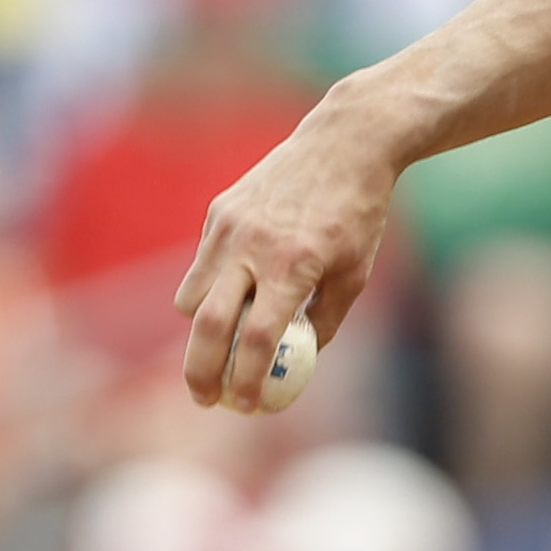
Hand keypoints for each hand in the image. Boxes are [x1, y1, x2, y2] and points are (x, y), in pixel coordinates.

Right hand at [173, 102, 395, 411]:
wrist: (343, 144)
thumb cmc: (358, 216)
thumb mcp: (355, 275)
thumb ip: (323, 321)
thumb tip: (295, 364)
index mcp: (294, 265)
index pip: (261, 338)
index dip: (249, 379)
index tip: (249, 407)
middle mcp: (253, 245)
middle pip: (209, 325)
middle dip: (201, 372)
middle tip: (206, 400)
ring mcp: (228, 227)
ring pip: (192, 297)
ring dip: (202, 331)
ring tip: (225, 345)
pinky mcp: (217, 212)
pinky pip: (201, 267)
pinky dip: (210, 292)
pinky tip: (236, 293)